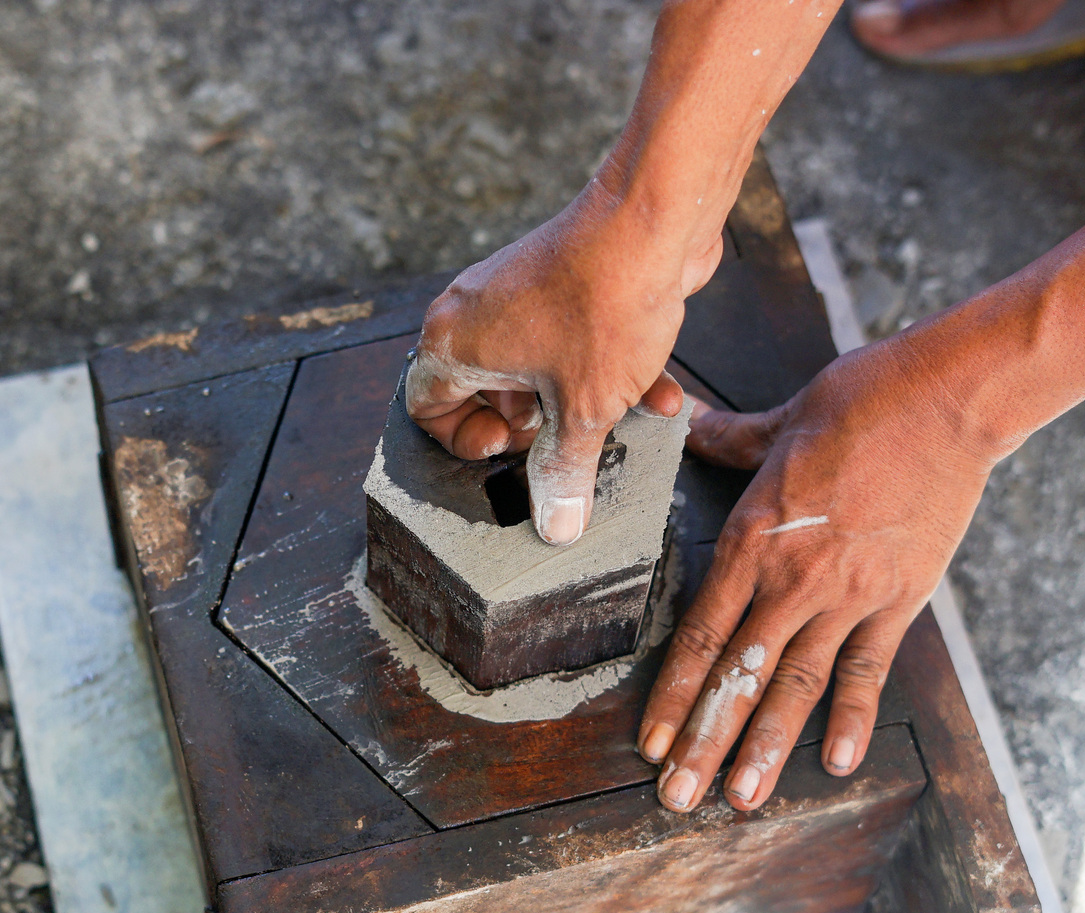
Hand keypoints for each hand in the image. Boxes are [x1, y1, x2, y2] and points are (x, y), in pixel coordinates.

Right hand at [404, 188, 712, 544]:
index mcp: (454, 342)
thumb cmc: (606, 300)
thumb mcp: (584, 410)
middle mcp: (474, 312)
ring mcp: (519, 293)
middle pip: (481, 392)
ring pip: (536, 370)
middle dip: (534, 428)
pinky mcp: (563, 283)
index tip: (512, 446)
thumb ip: (564, 472)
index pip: (424, 406)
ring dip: (581, 403)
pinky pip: (569, 341)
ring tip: (625, 420)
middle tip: (565, 437)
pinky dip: (606, 370)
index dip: (463, 442)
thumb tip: (555, 524)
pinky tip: (660, 392)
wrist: (659, 216)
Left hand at [638, 338, 998, 811]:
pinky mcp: (901, 597)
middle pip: (739, 675)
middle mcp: (795, 578)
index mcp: (754, 538)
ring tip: (743, 799)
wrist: (953, 397)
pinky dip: (854, 716)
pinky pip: (870, 668)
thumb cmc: (863, 398)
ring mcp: (851, 594)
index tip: (650, 742)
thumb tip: (687, 421)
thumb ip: (729, 439)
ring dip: (768, 746)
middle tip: (676, 798)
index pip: (702, 633)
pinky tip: (838, 762)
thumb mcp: (780, 420)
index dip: (673, 695)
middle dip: (705, 741)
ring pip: (798, 685)